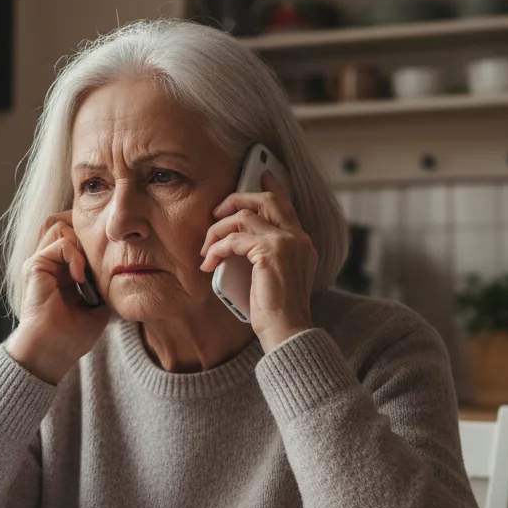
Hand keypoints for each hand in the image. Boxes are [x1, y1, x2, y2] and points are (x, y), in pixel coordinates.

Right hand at [6, 212, 110, 383]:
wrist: (53, 351)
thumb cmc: (74, 335)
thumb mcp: (98, 304)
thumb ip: (104, 282)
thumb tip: (122, 264)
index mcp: (63, 271)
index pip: (78, 236)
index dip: (93, 238)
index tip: (111, 255)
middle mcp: (50, 263)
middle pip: (68, 223)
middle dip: (87, 234)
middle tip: (100, 258)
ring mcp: (41, 262)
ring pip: (63, 226)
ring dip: (81, 245)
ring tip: (87, 271)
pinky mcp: (35, 265)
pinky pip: (61, 242)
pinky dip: (75, 256)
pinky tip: (80, 278)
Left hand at [199, 172, 316, 351]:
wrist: (286, 331)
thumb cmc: (275, 312)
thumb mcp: (271, 277)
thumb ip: (264, 255)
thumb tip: (238, 242)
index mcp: (302, 243)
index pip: (286, 206)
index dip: (273, 188)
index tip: (261, 176)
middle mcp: (298, 238)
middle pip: (266, 200)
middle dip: (236, 200)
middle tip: (216, 212)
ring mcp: (287, 243)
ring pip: (244, 217)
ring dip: (217, 231)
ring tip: (206, 250)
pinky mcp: (271, 252)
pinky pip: (234, 239)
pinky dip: (216, 249)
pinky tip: (208, 263)